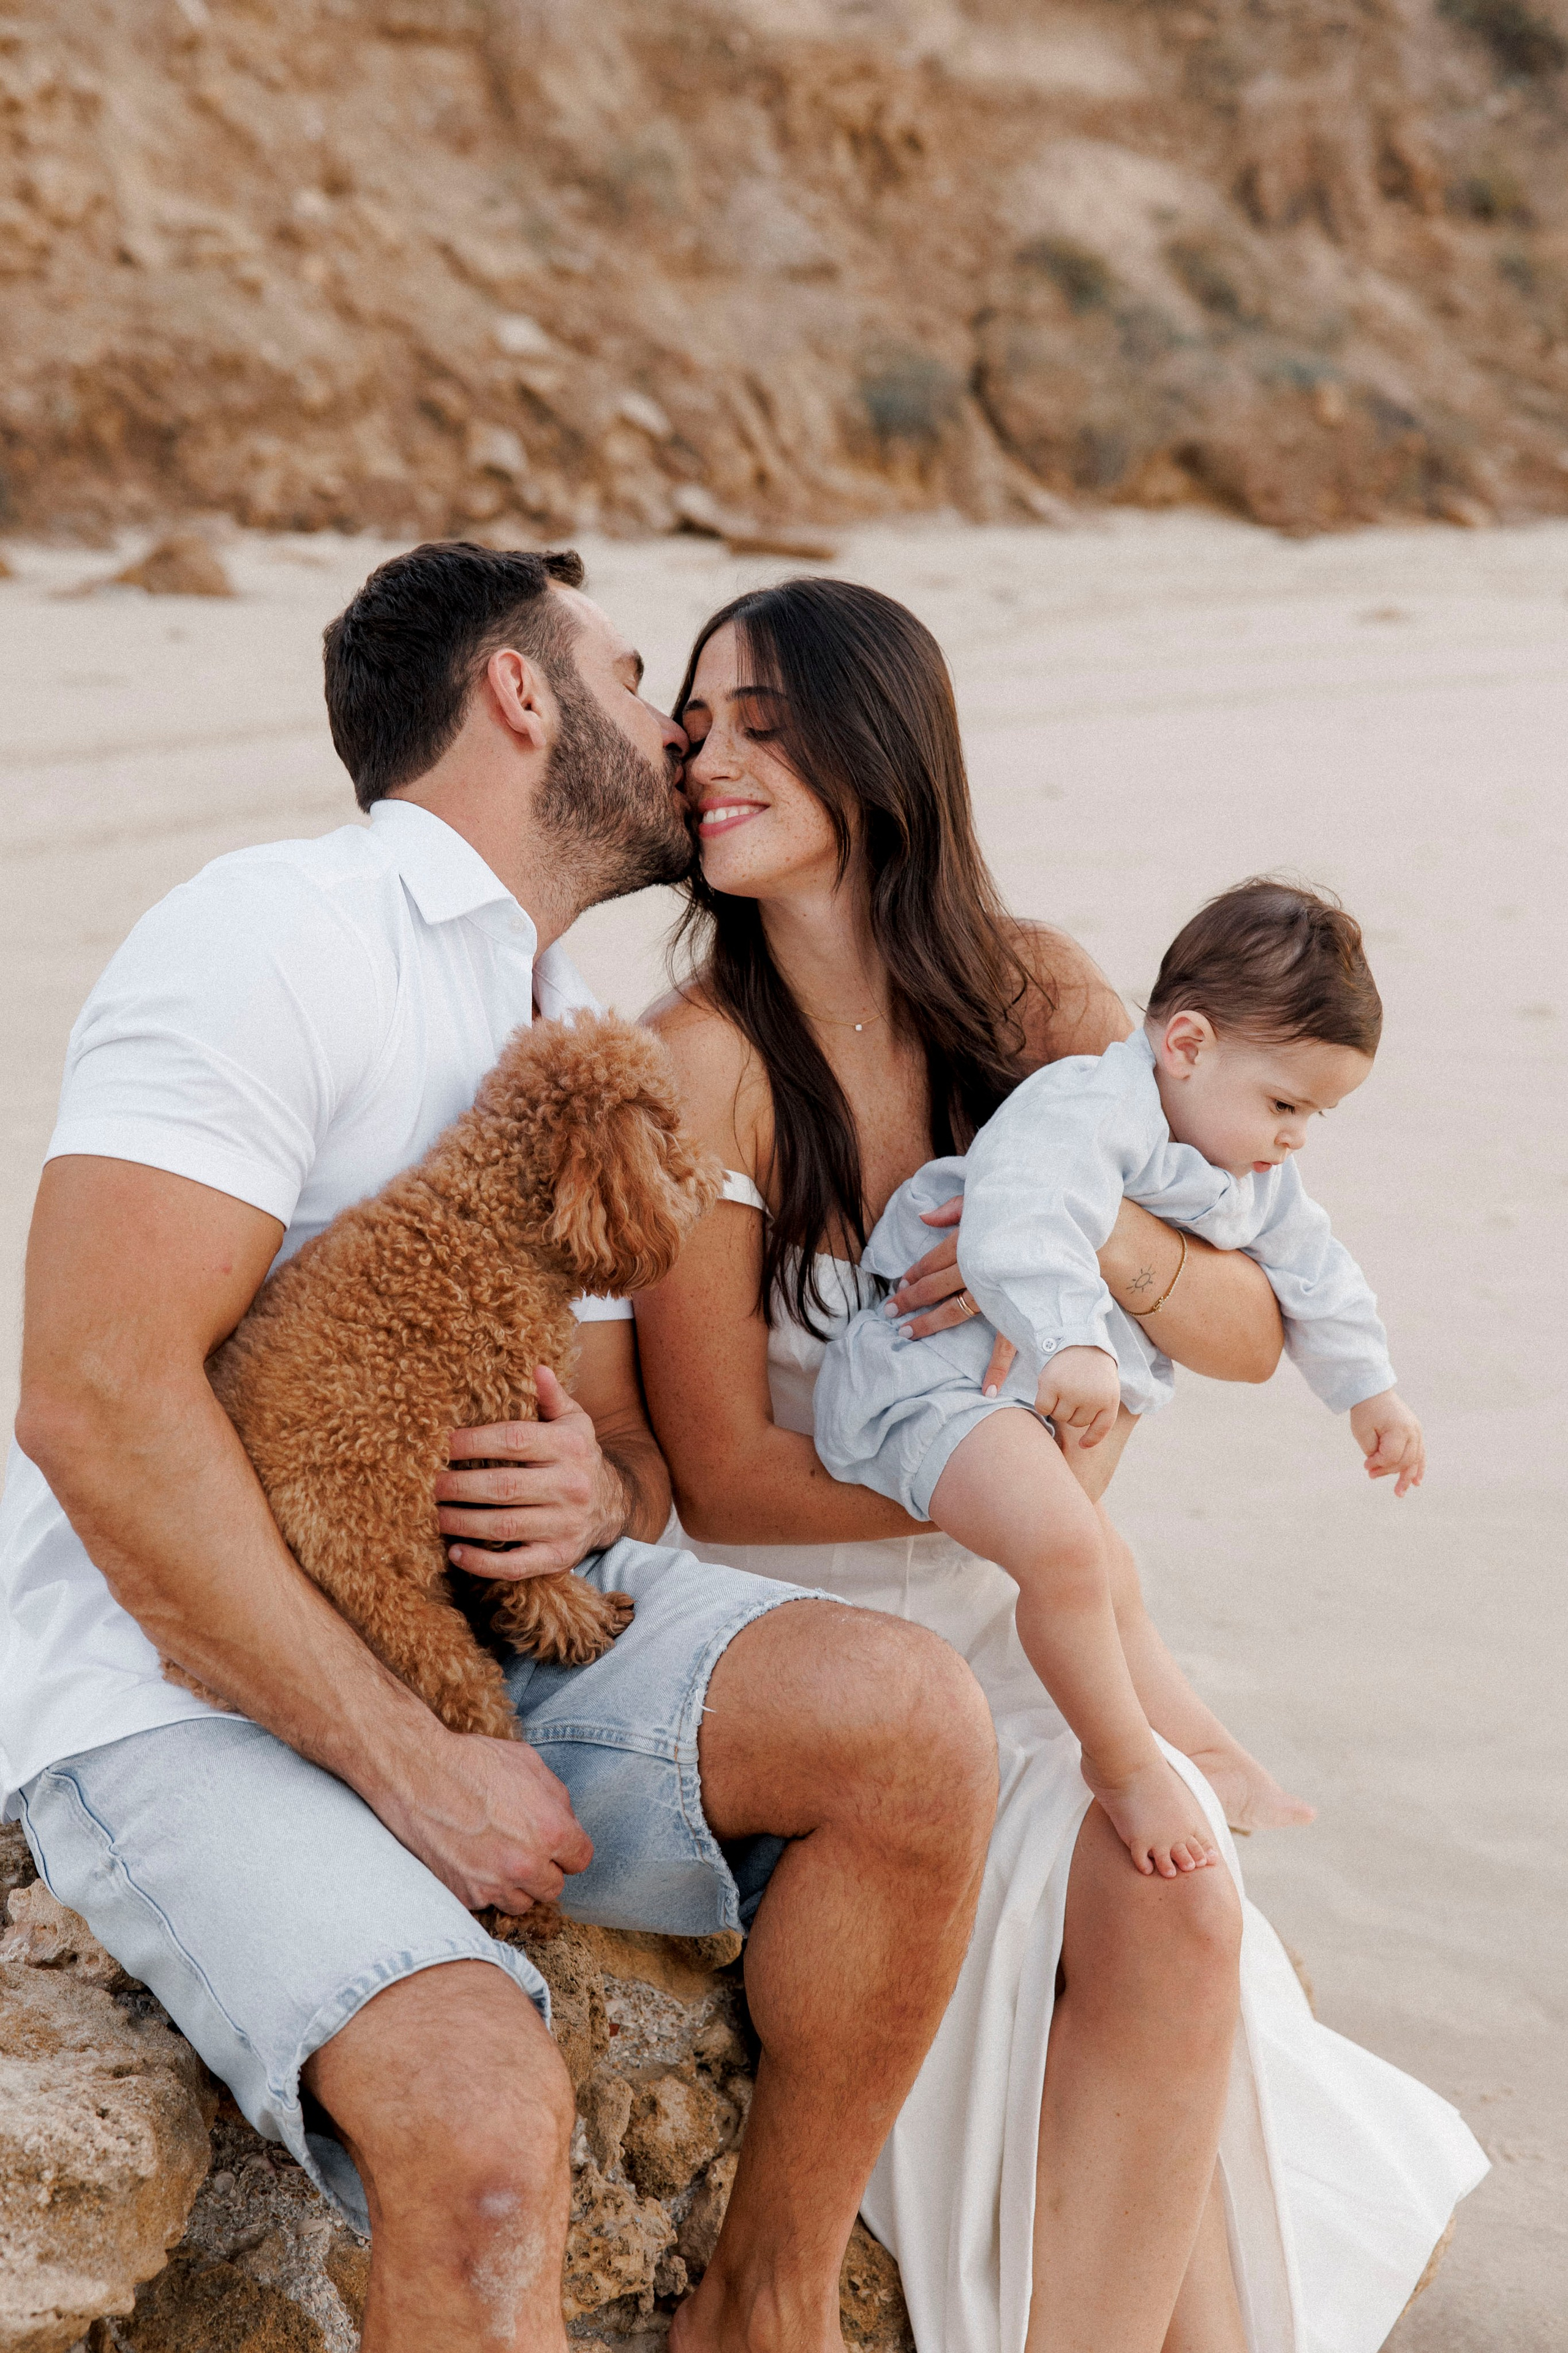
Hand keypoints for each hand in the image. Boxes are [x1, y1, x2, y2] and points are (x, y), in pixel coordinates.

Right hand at [385, 1725, 594, 1913]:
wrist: (416, 1774)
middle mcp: (525, 1866)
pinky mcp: (463, 1895)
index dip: (569, 1848)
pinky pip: (487, 1902)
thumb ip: (557, 1800)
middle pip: (553, 1887)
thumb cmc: (472, 1762)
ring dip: (516, 1884)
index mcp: (550, 1832)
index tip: (556, 1842)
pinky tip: (472, 1859)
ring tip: (498, 1856)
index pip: (580, 1859)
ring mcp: (493, 1885)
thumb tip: (566, 1822)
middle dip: (544, 1868)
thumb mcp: (529, 1764)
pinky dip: (484, 1887)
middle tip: (524, 1847)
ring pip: (522, 1902)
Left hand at [437, 1365, 627, 1575]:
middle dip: (460, 1486)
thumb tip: (535, 1368)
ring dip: (463, 1522)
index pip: (515, 1441)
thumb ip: (552, 1397)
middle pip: (504, 1487)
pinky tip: (456, 1552)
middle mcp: (571, 1486)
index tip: (442, 1443)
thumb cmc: (578, 1456)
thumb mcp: (574, 1421)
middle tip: (430, 1484)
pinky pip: (516, 1565)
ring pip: (505, 1527)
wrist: (613, 1506)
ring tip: (436, 1514)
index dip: (474, 1441)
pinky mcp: (559, 1557)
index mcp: (570, 1446)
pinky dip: (482, 1563)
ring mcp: (565, 1525)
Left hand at [884, 1196, 1017, 1394]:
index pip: (932, 1261)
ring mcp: (997, 1292)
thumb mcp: (986, 1199)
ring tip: (907, 1334)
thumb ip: (953, 1209)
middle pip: (935, 1287)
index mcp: (969, 1240)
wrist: (1067, 1222)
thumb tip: (923, 1218)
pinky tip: (987, 1388)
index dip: (913, 1273)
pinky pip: (1006, 1343)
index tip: (899, 1283)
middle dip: (910, 1299)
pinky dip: (998, 1367)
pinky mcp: (1019, 1310)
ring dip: (929, 1324)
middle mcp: (978, 1268)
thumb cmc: (1024, 1209)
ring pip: (954, 1311)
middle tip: (890, 1312)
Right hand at [1034, 1345, 1120, 1447]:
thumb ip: (1099, 1410)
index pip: (1100, 1429)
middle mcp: (1092, 1398)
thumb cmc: (1091, 1365)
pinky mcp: (1051, 1384)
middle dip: (1072, 1410)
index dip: (1090, 1439)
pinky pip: (1042, 1408)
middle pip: (1075, 1422)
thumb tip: (1084, 1446)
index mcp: (1109, 1399)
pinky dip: (1042, 1403)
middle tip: (1074, 1388)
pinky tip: (1047, 1388)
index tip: (1082, 1444)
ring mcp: (1071, 1391)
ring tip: (1063, 1385)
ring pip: (1059, 1416)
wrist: (1077, 1336)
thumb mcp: (1104, 1385)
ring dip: (1057, 1405)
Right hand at [1081, 1751, 1219, 1878]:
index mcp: (1187, 1819)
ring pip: (1168, 1866)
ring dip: (1169, 1869)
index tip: (1208, 1861)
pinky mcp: (1138, 1842)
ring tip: (1168, 1872)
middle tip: (1187, 1867)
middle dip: (1189, 1863)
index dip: (1205, 1853)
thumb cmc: (1147, 1769)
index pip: (1202, 1842)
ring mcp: (1158, 1840)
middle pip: (1188, 1858)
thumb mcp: (1171, 1785)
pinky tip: (1144, 1866)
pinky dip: (1144, 1867)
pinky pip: (1143, 1864)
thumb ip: (1172, 1795)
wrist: (1131, 1766)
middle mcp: (1176, 1833)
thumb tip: (1169, 1792)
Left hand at [1348, 1388, 1424, 1496]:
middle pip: (1404, 1460)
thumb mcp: (1363, 1431)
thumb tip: (1379, 1466)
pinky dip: (1418, 1468)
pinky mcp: (1415, 1433)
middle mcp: (1413, 1431)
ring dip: (1407, 1477)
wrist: (1373, 1392)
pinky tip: (1416, 1482)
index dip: (1378, 1463)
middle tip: (1371, 1475)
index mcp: (1399, 1429)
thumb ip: (1372, 1451)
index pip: (1392, 1456)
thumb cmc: (1366, 1411)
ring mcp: (1416, 1432)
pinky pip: (1420, 1454)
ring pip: (1414, 1460)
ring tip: (1399, 1493)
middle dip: (1388, 1471)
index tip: (1365, 1464)